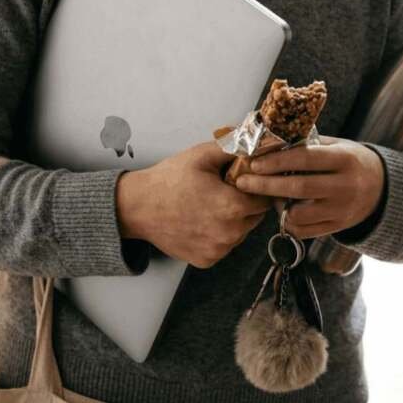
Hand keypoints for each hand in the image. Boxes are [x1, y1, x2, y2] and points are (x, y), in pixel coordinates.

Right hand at [117, 142, 271, 267]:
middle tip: (223, 192)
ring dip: (233, 221)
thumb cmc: (168, 180)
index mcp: (233, 206)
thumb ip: (234, 148)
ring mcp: (217, 250)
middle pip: (254, 218)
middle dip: (245, 204)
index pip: (264, 199)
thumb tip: (256, 143)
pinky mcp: (206, 260)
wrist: (137, 206)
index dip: (254, 188)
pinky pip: (223, 246)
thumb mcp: (201, 155)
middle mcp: (229, 233)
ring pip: (240, 233)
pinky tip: (201, 221)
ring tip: (209, 206)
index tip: (240, 182)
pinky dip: (217, 235)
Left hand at [233, 138, 384, 238]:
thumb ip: (308, 145)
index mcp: (345, 159)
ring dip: (277, 205)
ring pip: (299, 214)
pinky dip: (287, 221)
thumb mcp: (337, 146)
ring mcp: (342, 210)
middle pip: (298, 188)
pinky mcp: (338, 227)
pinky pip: (304, 231)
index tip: (254, 163)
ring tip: (267, 195)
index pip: (305, 159)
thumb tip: (270, 142)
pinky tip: (282, 209)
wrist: (382, 189)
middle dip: (266, 185)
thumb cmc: (351, 162)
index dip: (276, 161)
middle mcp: (345, 186)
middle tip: (242, 182)